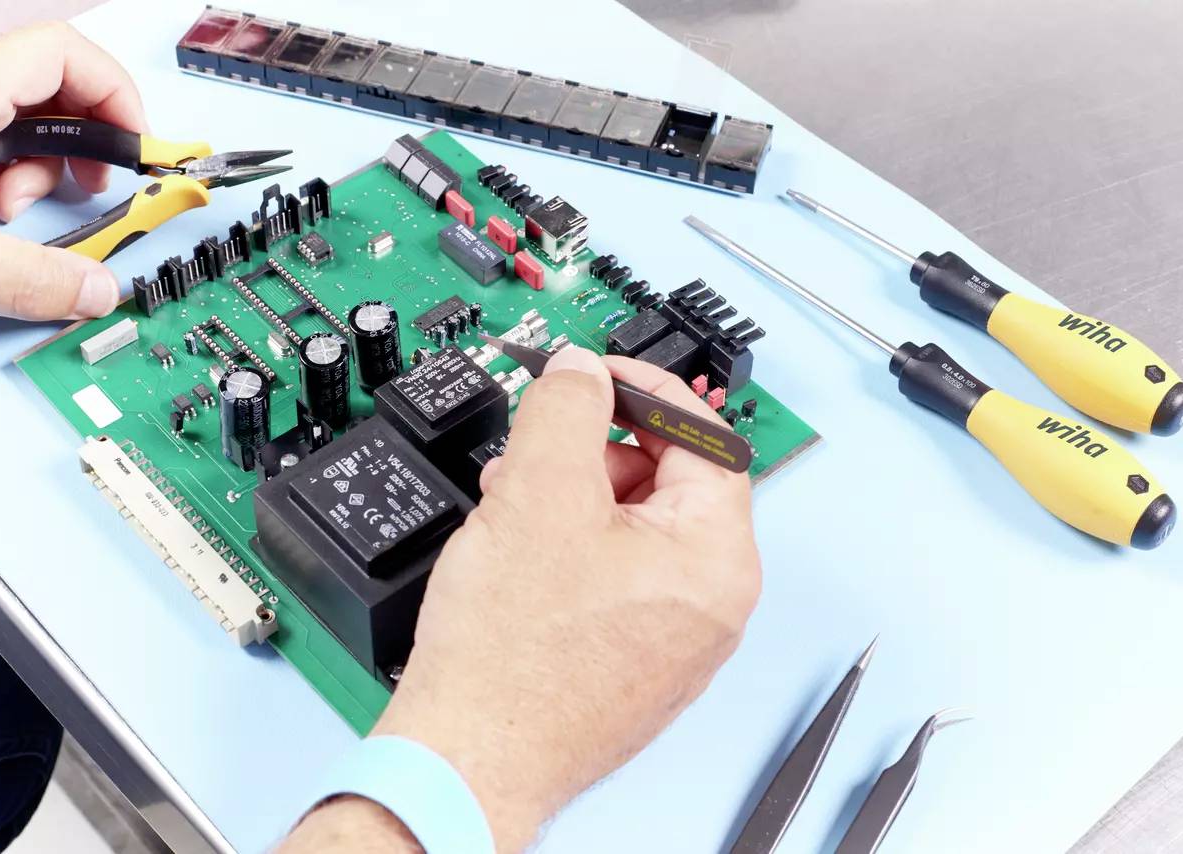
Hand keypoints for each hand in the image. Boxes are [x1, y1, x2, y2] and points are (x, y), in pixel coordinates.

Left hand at [0, 22, 145, 319]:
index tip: (136, 148)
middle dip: (82, 142)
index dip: (114, 94)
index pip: (64, 53)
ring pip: (13, 116)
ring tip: (17, 212)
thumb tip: (95, 291)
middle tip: (95, 187)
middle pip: (48, 86)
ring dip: (36, 167)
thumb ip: (27, 278)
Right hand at [375, 347, 760, 850]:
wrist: (465, 760)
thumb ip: (568, 408)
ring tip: (513, 504)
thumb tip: (580, 373)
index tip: (597, 375)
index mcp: (717, 559)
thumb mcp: (538, 491)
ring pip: (633, 530)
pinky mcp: (633, 660)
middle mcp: (712, 604)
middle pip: (668, 483)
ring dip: (573, 498)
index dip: (644, 390)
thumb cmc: (511, 662)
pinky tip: (518, 551)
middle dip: (597, 451)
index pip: (704, 437)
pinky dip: (569, 548)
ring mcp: (675, 639)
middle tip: (541, 446)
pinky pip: (614, 577)